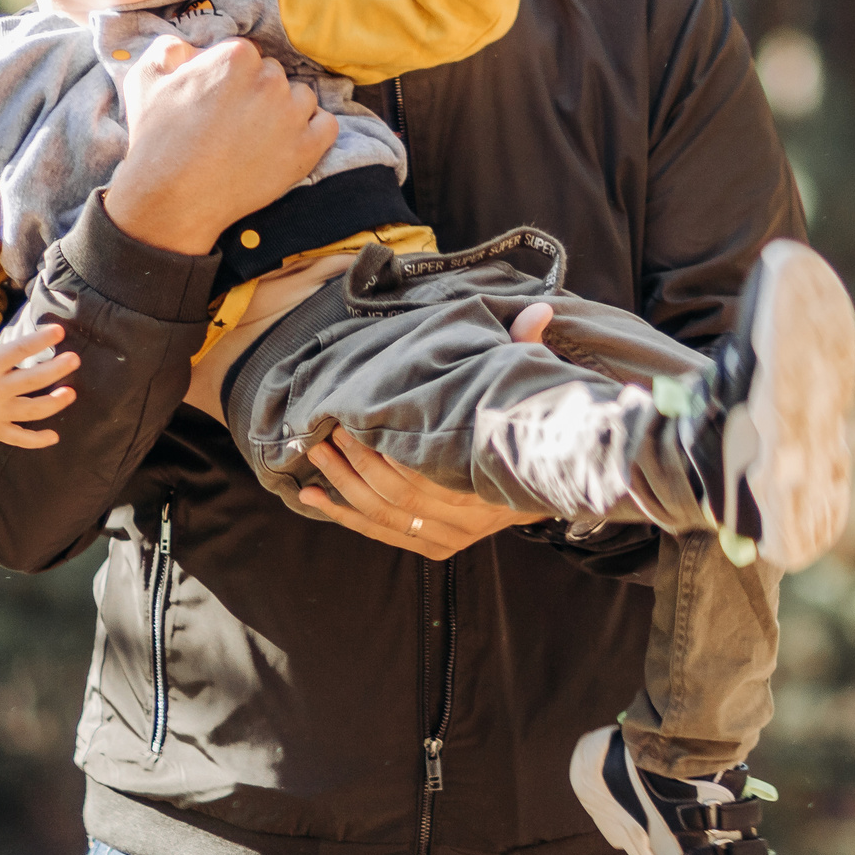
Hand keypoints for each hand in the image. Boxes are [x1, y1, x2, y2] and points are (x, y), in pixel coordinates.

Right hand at [0, 286, 80, 446]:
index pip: (17, 351)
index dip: (39, 341)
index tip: (59, 331)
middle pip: (30, 381)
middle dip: (55, 371)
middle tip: (75, 359)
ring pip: (29, 411)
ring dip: (53, 404)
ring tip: (71, 393)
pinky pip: (17, 439)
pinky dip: (35, 441)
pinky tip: (54, 437)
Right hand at [105, 36, 336, 254]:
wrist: (171, 199)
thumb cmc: (156, 139)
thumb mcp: (144, 79)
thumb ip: (169, 49)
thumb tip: (191, 47)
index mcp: (236, 57)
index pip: (245, 55)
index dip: (229, 76)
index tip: (216, 99)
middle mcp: (270, 81)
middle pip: (273, 75)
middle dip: (256, 92)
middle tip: (232, 121)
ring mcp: (292, 116)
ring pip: (301, 97)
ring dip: (285, 109)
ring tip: (257, 134)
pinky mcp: (306, 150)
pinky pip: (327, 125)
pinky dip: (313, 130)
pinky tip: (289, 141)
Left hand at [297, 301, 556, 556]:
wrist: (545, 480)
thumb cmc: (526, 428)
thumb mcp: (528, 390)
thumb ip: (527, 350)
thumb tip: (539, 308)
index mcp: (488, 484)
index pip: (430, 473)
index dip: (391, 450)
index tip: (361, 418)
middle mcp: (468, 520)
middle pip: (400, 495)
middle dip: (360, 462)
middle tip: (332, 430)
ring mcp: (448, 537)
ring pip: (384, 515)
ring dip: (343, 484)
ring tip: (316, 451)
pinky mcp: (432, 547)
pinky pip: (379, 533)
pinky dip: (342, 515)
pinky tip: (309, 496)